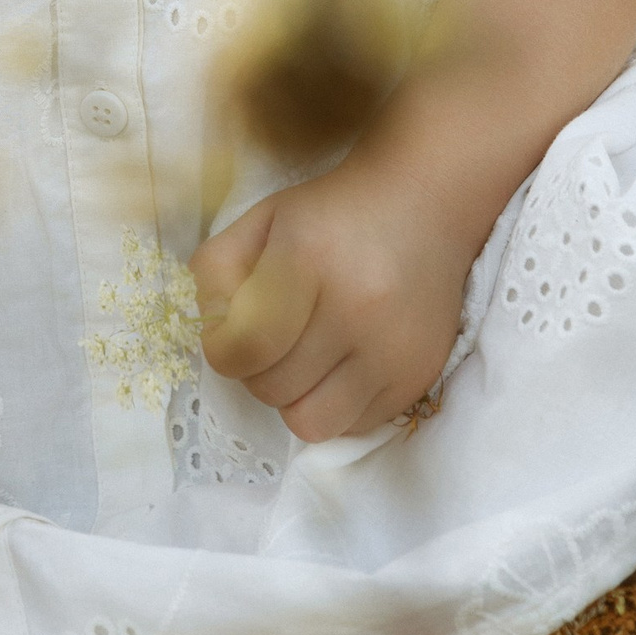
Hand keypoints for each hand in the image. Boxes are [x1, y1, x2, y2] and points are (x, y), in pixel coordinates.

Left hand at [190, 140, 500, 444]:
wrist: (423, 207)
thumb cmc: (330, 215)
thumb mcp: (261, 220)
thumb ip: (216, 271)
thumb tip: (212, 332)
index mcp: (307, 258)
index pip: (244, 347)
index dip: (223, 351)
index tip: (231, 334)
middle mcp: (356, 308)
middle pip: (272, 388)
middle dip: (258, 369)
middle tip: (273, 337)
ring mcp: (393, 349)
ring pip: (311, 422)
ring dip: (295, 396)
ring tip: (305, 359)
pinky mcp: (417, 377)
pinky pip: (352, 427)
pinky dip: (335, 405)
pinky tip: (341, 364)